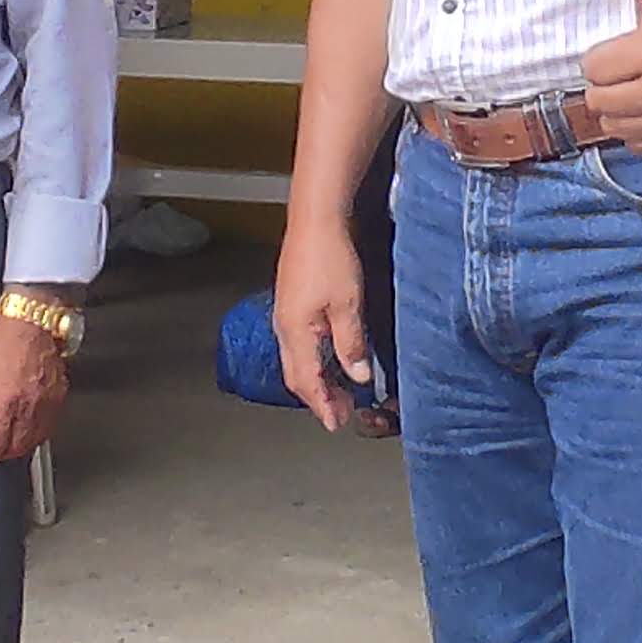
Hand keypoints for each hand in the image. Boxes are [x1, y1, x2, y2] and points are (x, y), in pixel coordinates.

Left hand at [0, 308, 68, 466]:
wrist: (33, 321)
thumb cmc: (3, 341)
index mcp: (3, 405)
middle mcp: (27, 410)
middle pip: (13, 450)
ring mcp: (46, 406)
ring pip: (32, 443)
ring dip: (17, 445)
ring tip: (6, 434)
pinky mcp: (59, 400)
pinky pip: (47, 429)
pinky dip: (34, 433)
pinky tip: (25, 424)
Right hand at [274, 218, 376, 431]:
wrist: (314, 220)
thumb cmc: (329, 257)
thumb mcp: (348, 305)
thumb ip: (351, 344)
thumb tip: (357, 375)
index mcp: (295, 331)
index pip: (306, 381)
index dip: (322, 405)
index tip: (337, 423)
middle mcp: (284, 327)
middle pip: (297, 375)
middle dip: (318, 397)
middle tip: (341, 412)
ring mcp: (285, 314)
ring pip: (296, 360)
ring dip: (315, 380)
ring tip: (338, 390)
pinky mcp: (290, 303)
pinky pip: (298, 343)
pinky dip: (312, 360)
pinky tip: (328, 358)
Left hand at [580, 0, 641, 153]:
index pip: (592, 70)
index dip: (598, 58)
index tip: (616, 51)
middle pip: (598, 102)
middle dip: (604, 85)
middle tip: (623, 72)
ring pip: (614, 127)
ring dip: (618, 109)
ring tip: (634, 89)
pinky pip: (638, 145)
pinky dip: (638, 130)